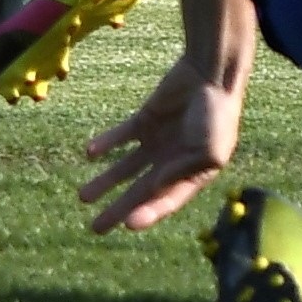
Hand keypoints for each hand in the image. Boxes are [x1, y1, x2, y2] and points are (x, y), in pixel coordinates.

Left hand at [80, 48, 243, 233]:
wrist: (211, 73)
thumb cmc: (217, 114)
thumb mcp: (210, 151)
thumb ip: (183, 172)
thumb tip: (156, 187)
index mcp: (193, 173)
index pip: (166, 200)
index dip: (149, 214)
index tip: (129, 224)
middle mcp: (172, 161)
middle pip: (141, 191)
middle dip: (119, 209)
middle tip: (95, 228)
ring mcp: (157, 142)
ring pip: (126, 168)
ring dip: (105, 182)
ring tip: (83, 197)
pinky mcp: (145, 122)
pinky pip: (121, 137)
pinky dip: (106, 144)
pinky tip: (90, 152)